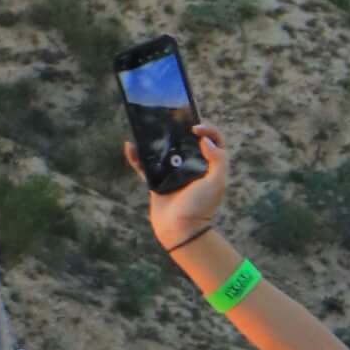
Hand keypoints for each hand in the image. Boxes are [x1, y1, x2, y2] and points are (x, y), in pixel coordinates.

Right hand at [126, 123, 229, 249]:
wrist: (182, 230)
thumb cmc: (201, 207)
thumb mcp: (217, 182)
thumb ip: (218, 159)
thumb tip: (205, 140)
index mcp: (208, 165)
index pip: (214, 140)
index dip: (208, 129)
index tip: (195, 129)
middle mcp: (191, 167)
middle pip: (186, 141)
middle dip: (178, 128)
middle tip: (169, 119)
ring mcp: (172, 173)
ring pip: (163, 150)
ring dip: (155, 138)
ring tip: (148, 127)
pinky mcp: (156, 181)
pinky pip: (144, 165)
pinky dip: (136, 157)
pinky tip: (130, 146)